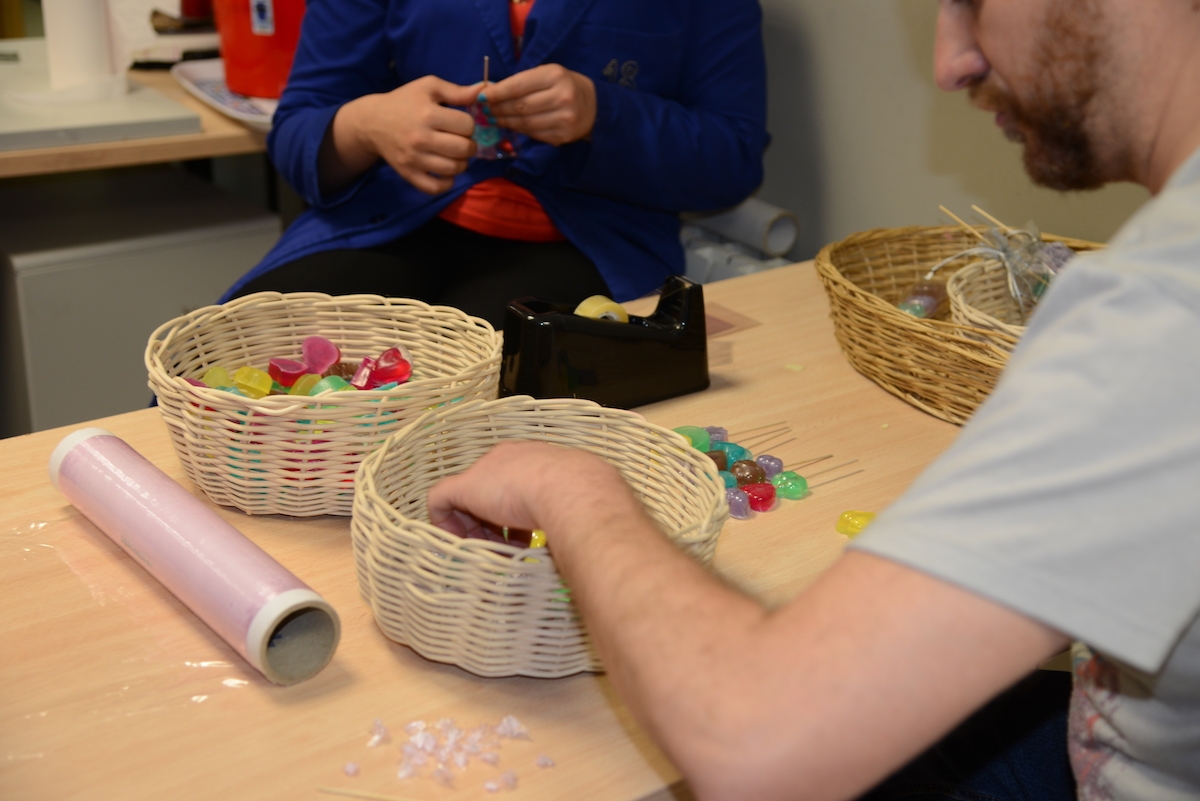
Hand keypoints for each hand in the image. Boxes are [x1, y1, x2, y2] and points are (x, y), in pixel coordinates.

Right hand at [319, 75, 479, 195]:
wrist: (372, 121)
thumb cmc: (404, 101)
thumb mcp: (429, 87)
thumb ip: (457, 91)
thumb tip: (485, 91)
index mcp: (428, 114)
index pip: (467, 126)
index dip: (468, 124)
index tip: (459, 124)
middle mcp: (421, 138)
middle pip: (464, 149)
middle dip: (469, 145)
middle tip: (461, 141)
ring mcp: (414, 158)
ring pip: (453, 169)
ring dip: (461, 163)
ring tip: (454, 155)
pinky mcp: (408, 173)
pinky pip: (435, 187)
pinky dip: (446, 183)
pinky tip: (446, 172)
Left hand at [427, 441, 642, 548]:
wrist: (572, 488)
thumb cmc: (584, 495)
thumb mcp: (580, 500)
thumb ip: (575, 510)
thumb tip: (589, 532)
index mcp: (533, 459)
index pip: (513, 484)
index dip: (513, 516)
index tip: (521, 541)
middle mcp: (505, 459)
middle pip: (487, 493)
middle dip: (492, 526)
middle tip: (502, 552)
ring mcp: (483, 472)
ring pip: (464, 501)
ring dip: (474, 532)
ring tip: (488, 554)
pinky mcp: (464, 486)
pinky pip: (440, 502)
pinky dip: (445, 525)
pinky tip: (458, 546)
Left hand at [481, 64, 596, 145]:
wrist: (593, 106)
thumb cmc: (563, 85)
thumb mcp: (546, 74)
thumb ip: (521, 81)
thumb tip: (489, 92)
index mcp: (555, 76)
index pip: (518, 86)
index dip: (496, 93)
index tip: (481, 97)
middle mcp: (562, 97)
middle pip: (520, 107)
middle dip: (498, 109)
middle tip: (484, 110)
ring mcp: (564, 119)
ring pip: (524, 123)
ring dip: (505, 121)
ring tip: (493, 118)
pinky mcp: (563, 136)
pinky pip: (533, 134)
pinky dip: (518, 130)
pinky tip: (510, 125)